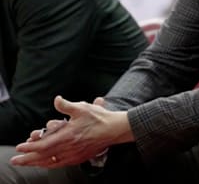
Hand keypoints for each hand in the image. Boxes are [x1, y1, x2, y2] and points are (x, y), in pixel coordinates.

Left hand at [11, 96, 131, 167]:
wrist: (115, 129)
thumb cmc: (100, 118)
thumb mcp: (83, 108)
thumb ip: (67, 105)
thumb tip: (56, 100)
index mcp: (68, 136)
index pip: (44, 145)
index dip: (30, 147)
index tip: (20, 146)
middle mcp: (69, 148)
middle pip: (43, 157)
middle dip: (27, 159)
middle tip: (16, 160)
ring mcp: (74, 154)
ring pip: (51, 162)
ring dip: (36, 163)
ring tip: (26, 164)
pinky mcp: (79, 157)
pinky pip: (60, 164)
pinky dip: (50, 165)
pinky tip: (45, 164)